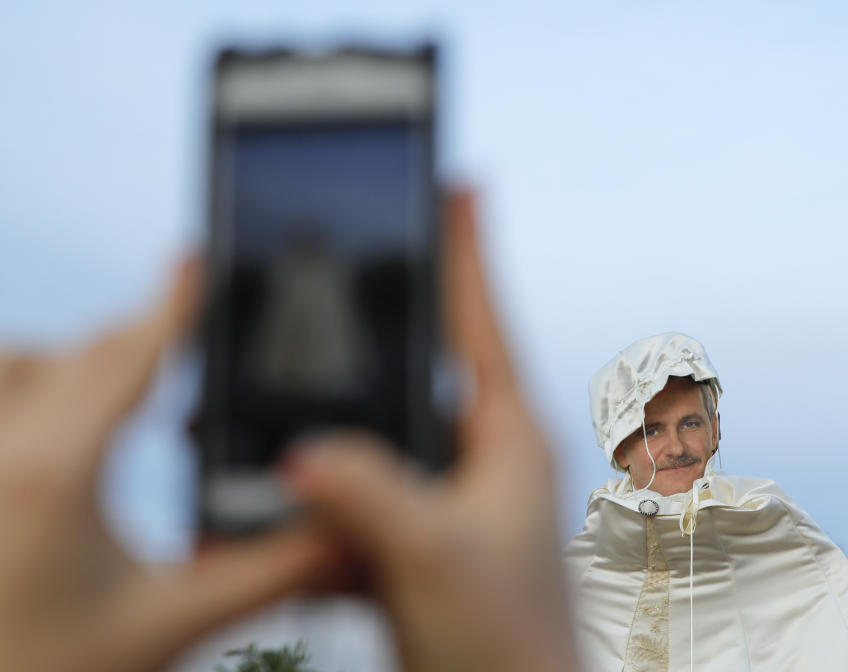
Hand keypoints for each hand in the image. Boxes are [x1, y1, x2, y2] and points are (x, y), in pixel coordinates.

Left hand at [0, 264, 327, 671]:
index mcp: (54, 475)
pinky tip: (58, 421)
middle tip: (190, 337)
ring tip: (123, 388)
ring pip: (18, 362)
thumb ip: (268, 572)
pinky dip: (28, 383)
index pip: (128, 360)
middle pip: (81, 353)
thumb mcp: (169, 625)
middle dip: (142, 339)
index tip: (197, 262)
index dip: (173, 305)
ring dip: (76, 360)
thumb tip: (344, 537)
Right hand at [284, 192, 578, 671]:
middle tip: (345, 272)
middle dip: (375, 333)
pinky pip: (353, 505)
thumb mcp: (436, 557)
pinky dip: (314, 510)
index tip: (459, 185)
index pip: (481, 323)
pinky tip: (271, 507)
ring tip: (269, 409)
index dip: (465, 251)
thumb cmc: (507, 645)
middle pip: (418, 371)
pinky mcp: (413, 544)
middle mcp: (480, 460)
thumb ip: (368, 494)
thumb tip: (301, 450)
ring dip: (326, 435)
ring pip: (374, 443)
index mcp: (507, 440)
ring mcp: (445, 502)